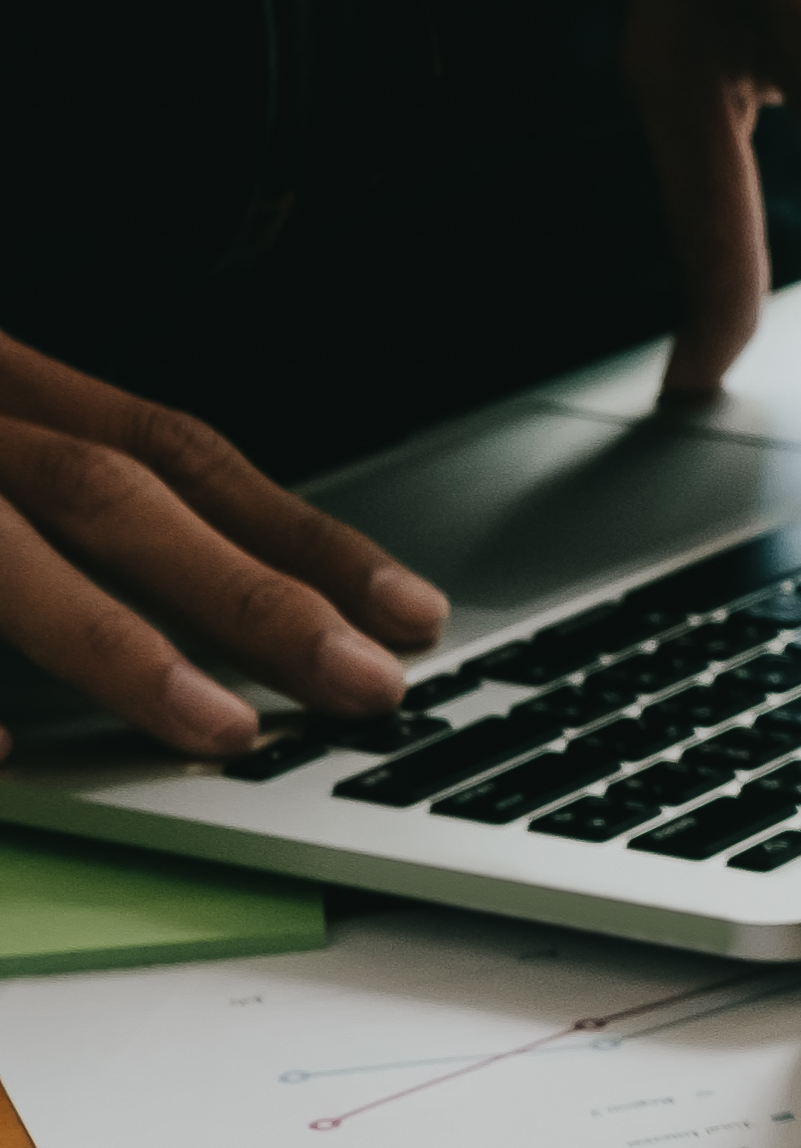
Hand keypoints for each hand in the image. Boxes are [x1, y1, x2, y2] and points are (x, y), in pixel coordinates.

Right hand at [0, 332, 443, 759]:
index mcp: (3, 394)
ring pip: (0, 555)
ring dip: (115, 644)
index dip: (300, 534)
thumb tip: (245, 607)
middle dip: (247, 594)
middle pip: (109, 494)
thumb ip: (72, 497)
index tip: (413, 613)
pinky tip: (8, 753)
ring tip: (220, 730)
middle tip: (365, 683)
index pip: (178, 456)